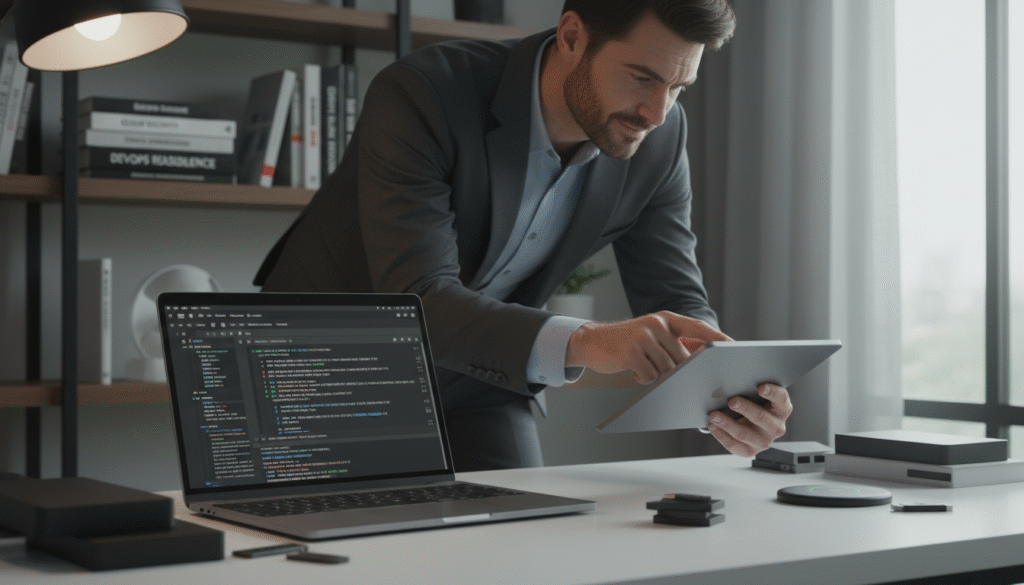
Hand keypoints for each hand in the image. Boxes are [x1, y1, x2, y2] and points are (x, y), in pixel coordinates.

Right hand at [565, 311, 730, 384]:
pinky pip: (649, 376)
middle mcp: (657, 324)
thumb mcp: (652, 335)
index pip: (698, 328)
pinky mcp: (632, 351)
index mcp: (666, 319)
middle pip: (683, 359)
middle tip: (664, 372)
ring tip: (640, 365)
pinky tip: (631, 369)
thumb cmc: (626, 343)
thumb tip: (702, 359)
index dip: (717, 338)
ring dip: (655, 375)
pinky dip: (642, 378)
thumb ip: (675, 342)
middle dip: (677, 372)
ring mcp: (644, 336)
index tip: (734, 347)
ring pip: (667, 370)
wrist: (591, 342)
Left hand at [706, 383, 791, 456]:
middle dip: (745, 408)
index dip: (772, 392)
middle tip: (732, 401)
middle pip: (761, 417)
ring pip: (744, 434)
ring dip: (727, 424)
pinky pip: (735, 446)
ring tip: (714, 415)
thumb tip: (731, 384)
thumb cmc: (755, 406)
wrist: (751, 425)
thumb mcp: (757, 397)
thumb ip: (750, 390)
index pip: (781, 398)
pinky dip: (722, 436)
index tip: (761, 387)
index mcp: (782, 409)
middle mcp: (776, 427)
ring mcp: (764, 441)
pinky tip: (713, 427)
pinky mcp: (751, 451)